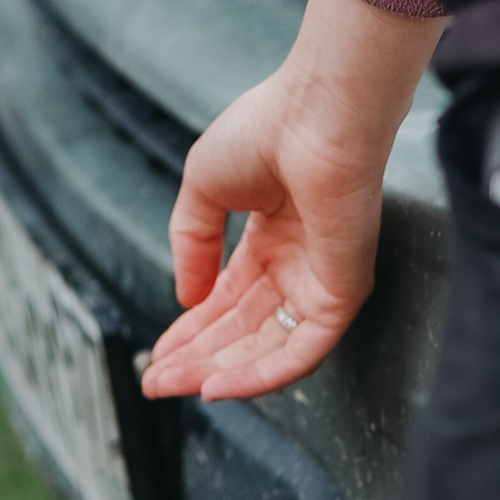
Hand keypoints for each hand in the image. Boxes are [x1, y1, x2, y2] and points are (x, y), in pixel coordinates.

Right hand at [139, 0, 439, 401]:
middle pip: (243, 329)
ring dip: (219, 372)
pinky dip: (259, 376)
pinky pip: (301, 352)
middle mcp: (298, 263)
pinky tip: (217, 386)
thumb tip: (185, 298)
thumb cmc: (265, 130)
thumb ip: (190, 244)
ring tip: (175, 386)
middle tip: (156, 381)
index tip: (156, 355)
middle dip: (196, 357)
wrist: (315, 112)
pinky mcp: (342, 294)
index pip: (227, 298)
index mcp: (271, 235)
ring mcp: (322, 281)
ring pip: (268, 347)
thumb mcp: (202, 188)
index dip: (189, 329)